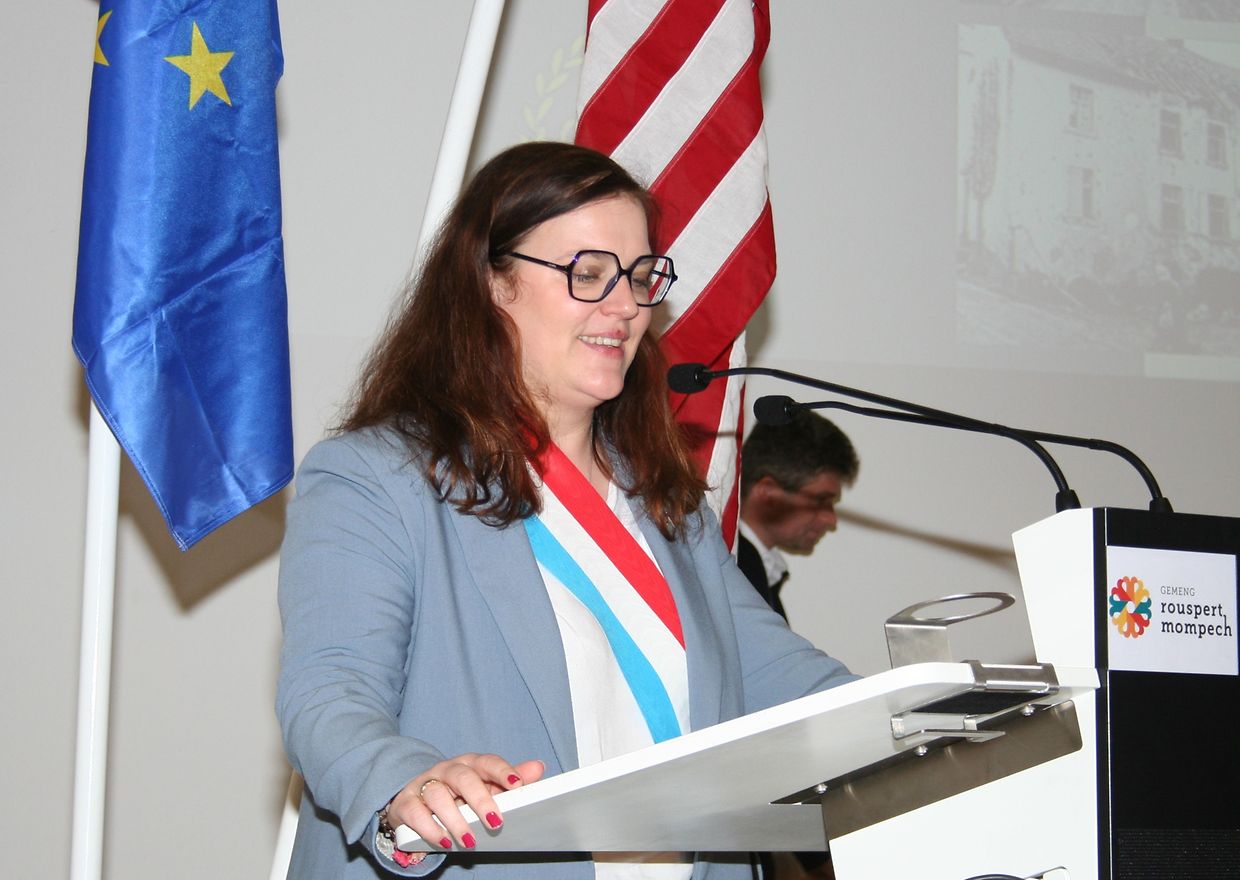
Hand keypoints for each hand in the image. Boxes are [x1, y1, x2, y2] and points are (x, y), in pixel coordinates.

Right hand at [386, 754, 544, 850]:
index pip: (487, 762)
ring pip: (438, 795)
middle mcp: (447, 770)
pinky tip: (443, 841)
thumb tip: (538, 768)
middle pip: (463, 777)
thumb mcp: (485, 788)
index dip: (503, 771)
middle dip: (481, 799)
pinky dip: (429, 828)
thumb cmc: (457, 795)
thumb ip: (510, 780)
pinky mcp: (406, 803)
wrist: (415, 801)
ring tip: (470, 840)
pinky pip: (415, 812)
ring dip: (455, 819)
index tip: (517, 785)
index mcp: (470, 764)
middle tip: (496, 822)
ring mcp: (425, 784)